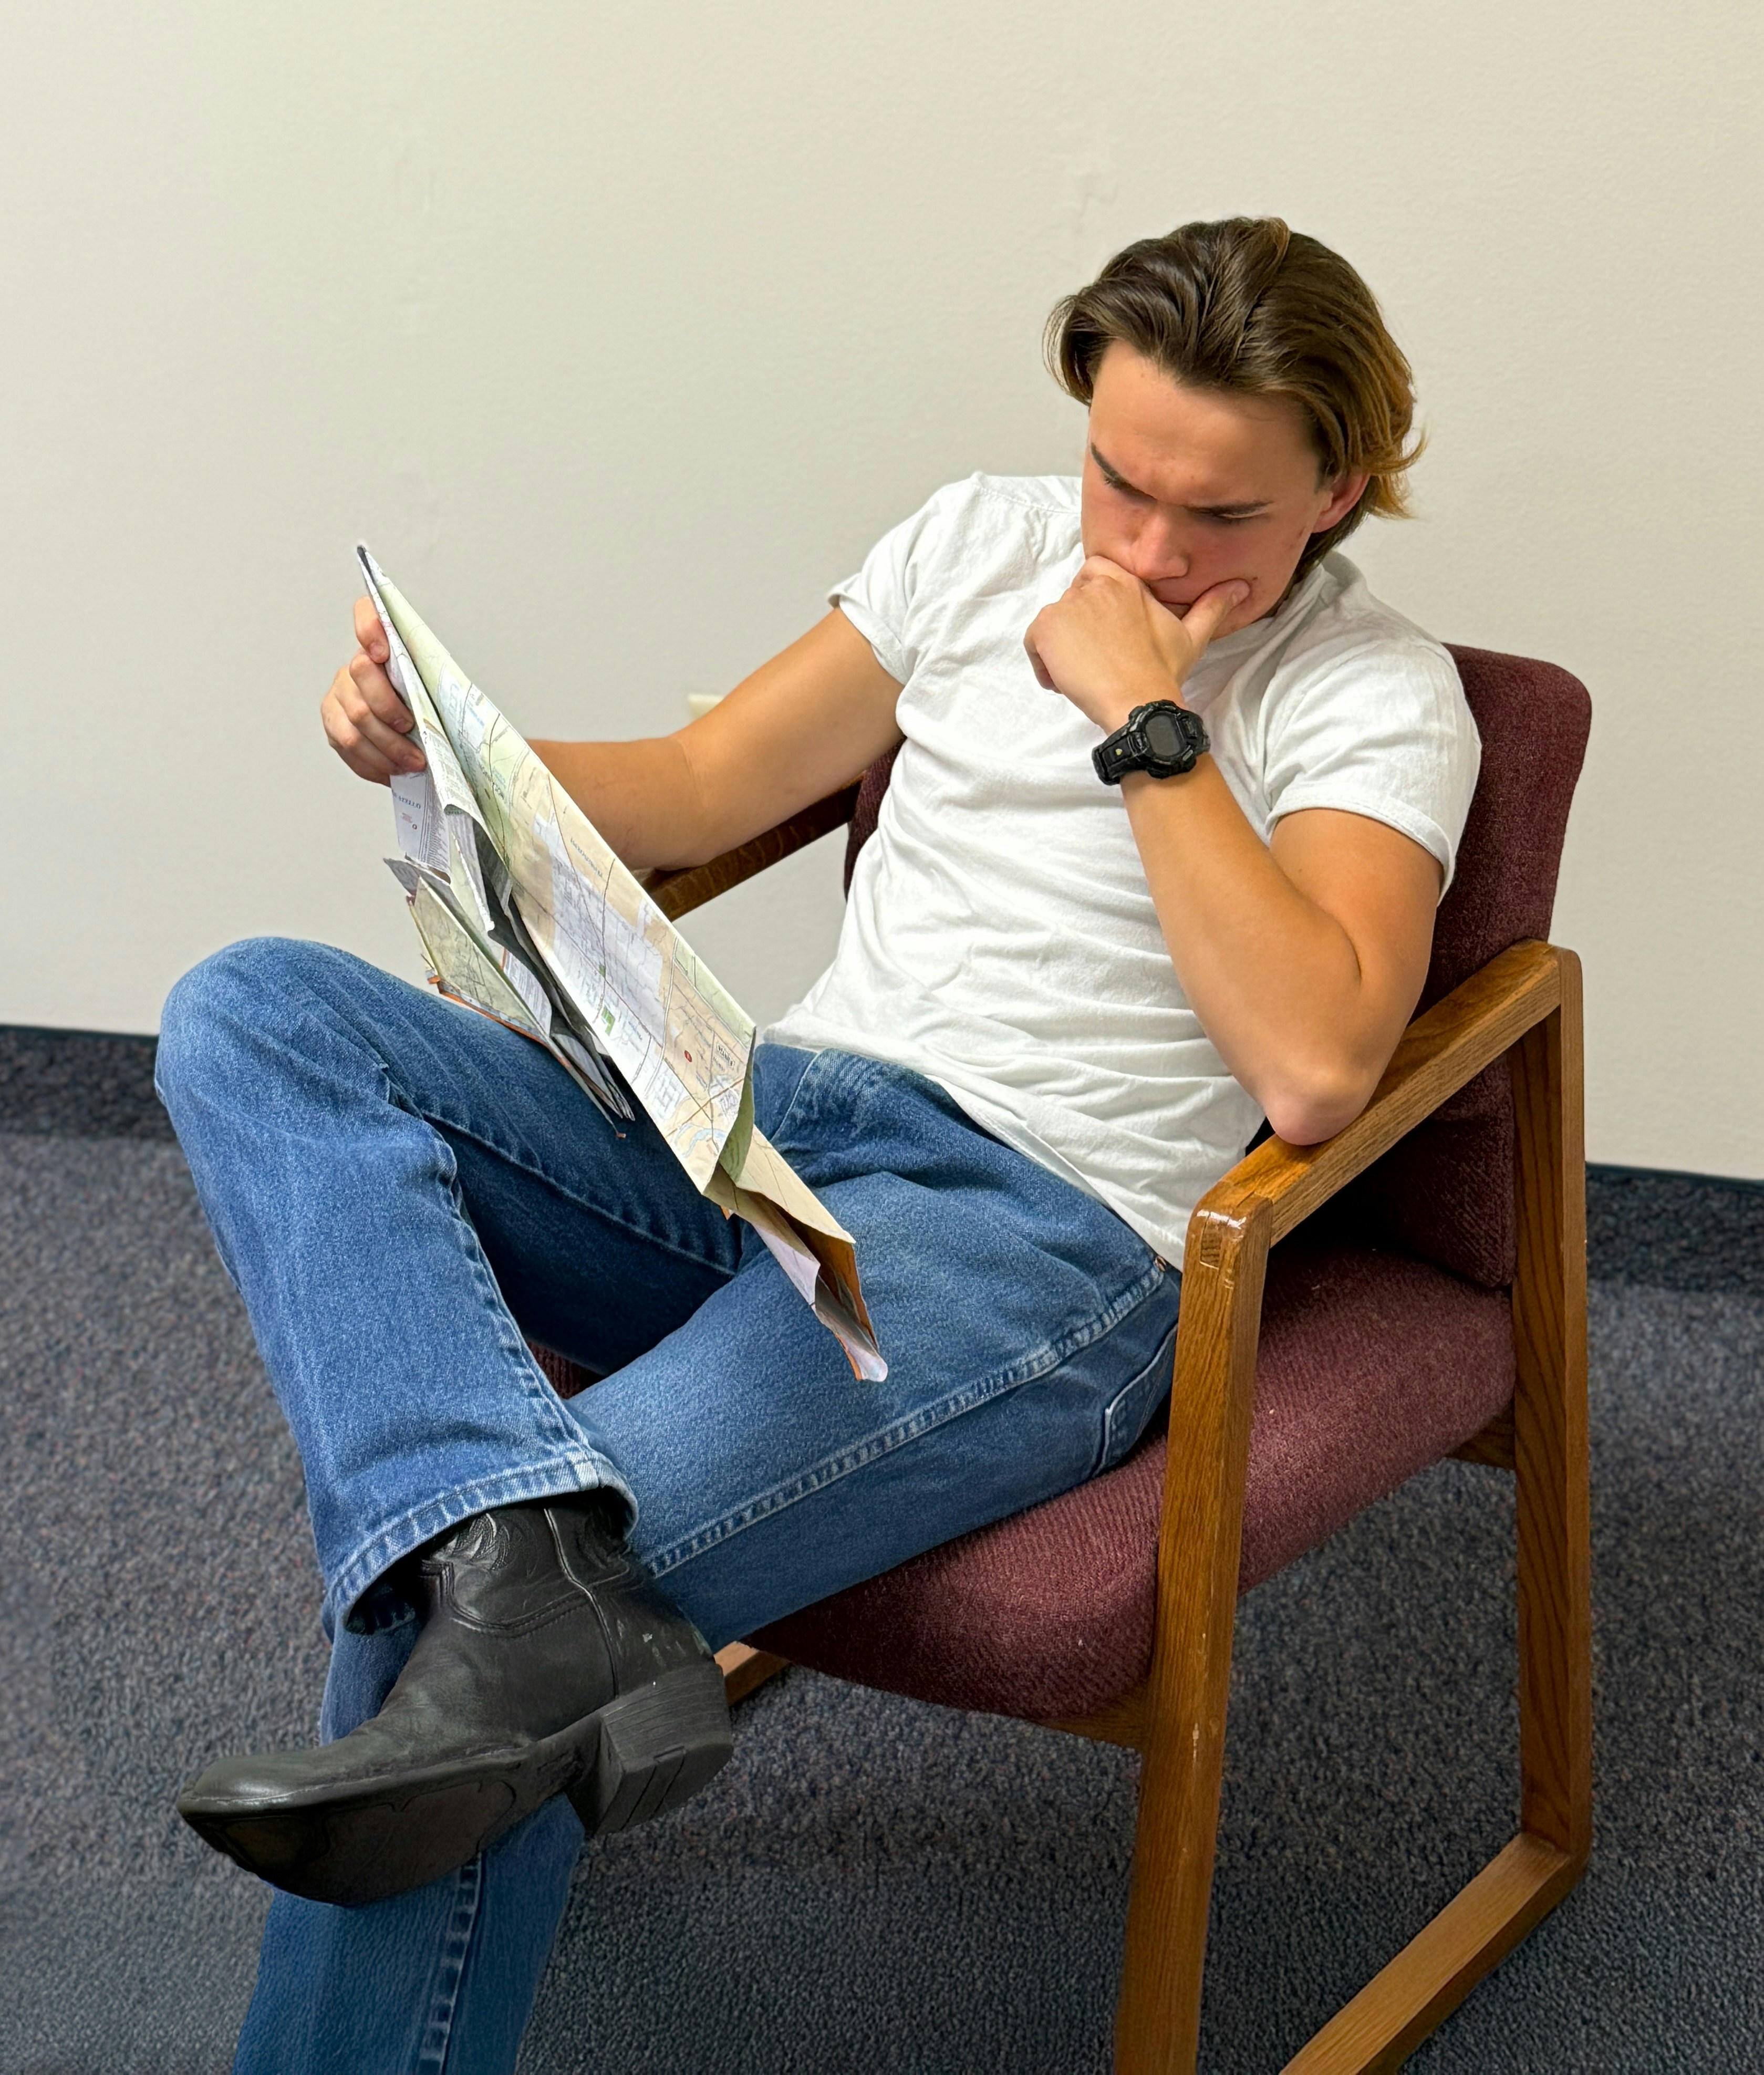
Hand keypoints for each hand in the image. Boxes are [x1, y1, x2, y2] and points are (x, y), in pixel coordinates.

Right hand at [320, 596, 426, 785]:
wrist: (412, 738)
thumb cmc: (427, 709)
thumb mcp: (435, 691)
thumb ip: (432, 681)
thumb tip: (454, 694)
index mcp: (381, 648)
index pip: (367, 616)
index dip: (369, 628)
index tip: (381, 652)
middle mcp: (353, 667)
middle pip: (360, 675)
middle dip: (389, 708)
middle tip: (413, 729)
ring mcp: (339, 695)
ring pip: (355, 720)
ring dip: (388, 747)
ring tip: (413, 762)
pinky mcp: (332, 724)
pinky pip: (347, 746)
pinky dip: (374, 763)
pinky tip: (393, 770)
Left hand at [1024, 557, 1248, 732]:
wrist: (1138, 702)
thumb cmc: (1162, 672)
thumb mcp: (1192, 636)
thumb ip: (1212, 607)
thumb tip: (1241, 586)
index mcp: (1126, 582)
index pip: (1096, 572)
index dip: (1095, 600)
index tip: (1104, 630)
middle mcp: (1095, 586)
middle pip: (1073, 599)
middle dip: (1079, 627)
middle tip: (1096, 659)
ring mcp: (1068, 606)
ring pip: (1054, 622)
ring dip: (1062, 647)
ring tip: (1083, 674)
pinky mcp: (1046, 628)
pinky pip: (1034, 642)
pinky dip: (1043, 663)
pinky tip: (1065, 682)